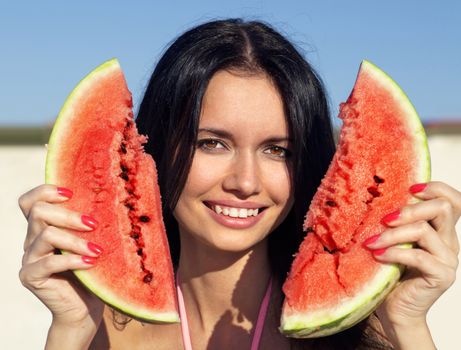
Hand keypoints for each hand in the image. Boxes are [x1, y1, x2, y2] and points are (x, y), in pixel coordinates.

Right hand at [18, 185, 104, 328]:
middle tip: (94, 224)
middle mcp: (32, 239)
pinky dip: (72, 260)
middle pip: (39, 212)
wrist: (86, 307)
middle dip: (69, 215)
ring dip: (75, 240)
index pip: (31, 201)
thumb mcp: (92, 241)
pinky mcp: (30, 277)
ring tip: (97, 250)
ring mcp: (29, 258)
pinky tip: (90, 263)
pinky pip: (48, 263)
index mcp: (44, 227)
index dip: (46, 191)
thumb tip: (109, 197)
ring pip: (45, 234)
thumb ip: (89, 224)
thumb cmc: (93, 271)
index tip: (71, 193)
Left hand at [365, 182, 459, 327]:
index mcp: (440, 229)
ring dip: (392, 234)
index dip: (436, 188)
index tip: (410, 188)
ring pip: (425, 231)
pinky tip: (378, 256)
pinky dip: (394, 253)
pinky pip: (419, 257)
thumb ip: (395, 222)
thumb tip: (375, 196)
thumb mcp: (393, 240)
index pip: (454, 200)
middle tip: (384, 219)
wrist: (395, 309)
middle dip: (409, 209)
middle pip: (442, 208)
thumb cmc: (390, 272)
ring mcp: (448, 259)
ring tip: (371, 242)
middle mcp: (448, 241)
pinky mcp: (442, 276)